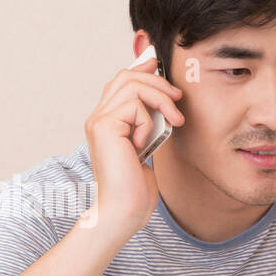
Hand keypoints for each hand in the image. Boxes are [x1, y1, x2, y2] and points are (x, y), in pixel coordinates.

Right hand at [83, 55, 184, 236]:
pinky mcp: (103, 126)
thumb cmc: (135, 188)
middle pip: (126, 76)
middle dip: (157, 81)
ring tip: (175, 119)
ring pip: (131, 84)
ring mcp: (98, 121)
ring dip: (161, 97)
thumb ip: (150, 122)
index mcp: (106, 121)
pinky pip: (134, 106)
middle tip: (178, 98)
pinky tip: (147, 144)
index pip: (121, 81)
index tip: (160, 64)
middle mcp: (97, 118)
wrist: (124, 211)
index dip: (141, 68)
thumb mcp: (148, 146)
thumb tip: (164, 98)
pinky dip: (149, 122)